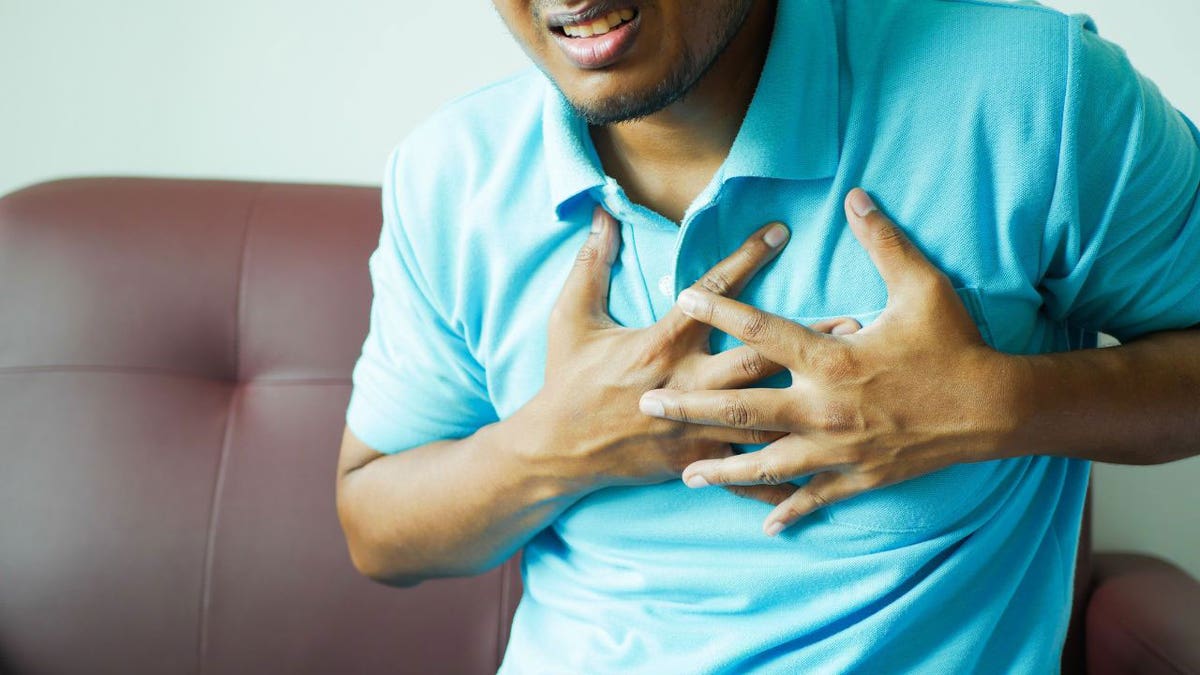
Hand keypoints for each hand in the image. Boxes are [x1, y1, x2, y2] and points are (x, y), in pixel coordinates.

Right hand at [526, 205, 860, 505]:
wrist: (555, 449)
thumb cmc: (565, 379)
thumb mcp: (570, 317)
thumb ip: (592, 265)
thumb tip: (603, 215)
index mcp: (659, 344)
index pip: (711, 295)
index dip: (746, 259)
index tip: (780, 232)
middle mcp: (686, 383)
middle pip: (757, 358)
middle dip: (806, 339)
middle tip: (853, 322)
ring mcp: (694, 426)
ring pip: (764, 414)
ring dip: (811, 399)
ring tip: (852, 385)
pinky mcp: (696, 459)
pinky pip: (747, 469)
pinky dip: (785, 474)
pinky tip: (824, 472)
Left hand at [636, 188, 1019, 535]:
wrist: (994, 408)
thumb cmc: (955, 344)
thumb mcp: (922, 286)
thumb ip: (883, 241)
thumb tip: (857, 196)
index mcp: (831, 359)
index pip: (762, 331)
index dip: (720, 311)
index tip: (682, 299)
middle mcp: (824, 408)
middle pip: (741, 409)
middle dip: (690, 407)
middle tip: (648, 405)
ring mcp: (838, 449)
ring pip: (766, 464)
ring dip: (722, 470)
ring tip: (686, 474)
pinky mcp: (857, 476)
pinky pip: (814, 498)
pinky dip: (788, 512)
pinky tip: (762, 525)